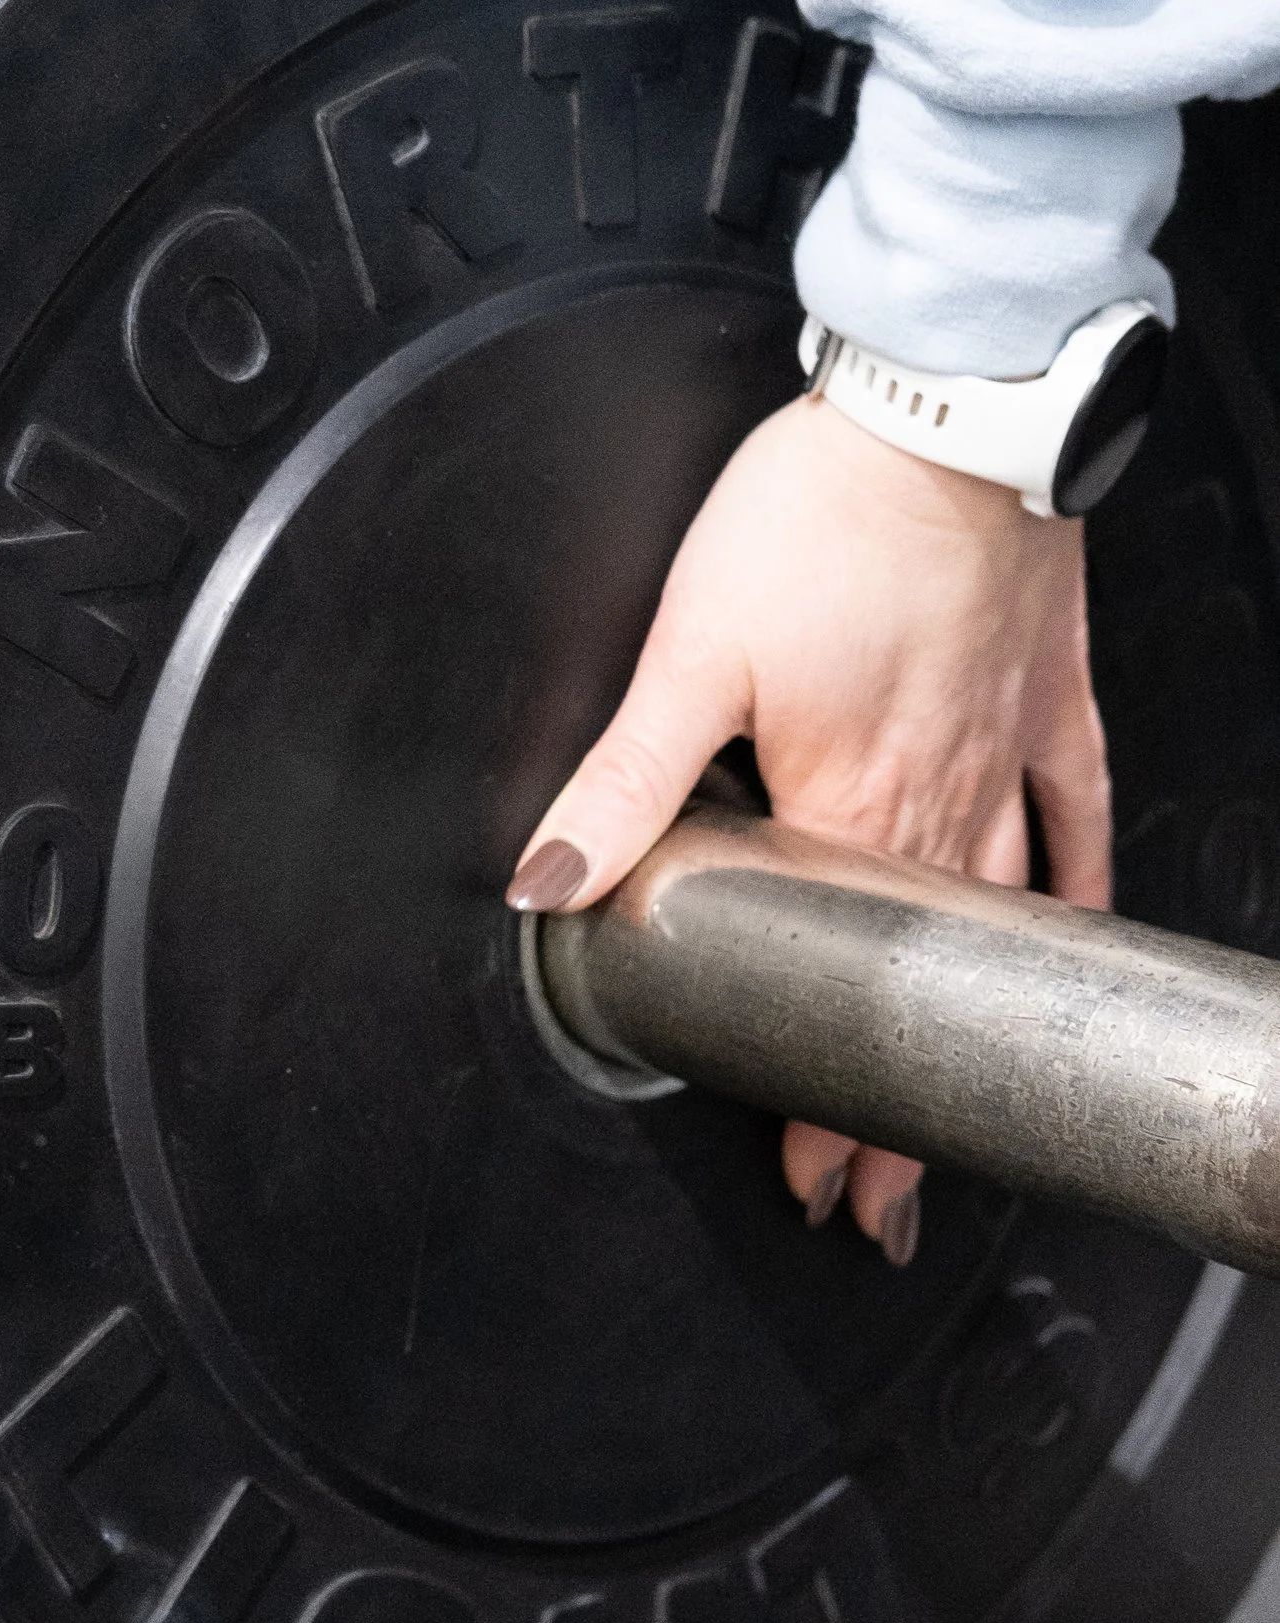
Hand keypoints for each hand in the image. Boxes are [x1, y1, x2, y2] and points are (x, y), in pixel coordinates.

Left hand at [503, 394, 1111, 1257]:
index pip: (835, 987)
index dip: (825, 1102)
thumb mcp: (692, 653)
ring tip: (969, 1115)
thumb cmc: (824, 516)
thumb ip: (623, 780)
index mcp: (847, 803)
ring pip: (992, 919)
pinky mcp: (1045, 693)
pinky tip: (1066, 928)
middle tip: (883, 1205)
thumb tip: (550, 879)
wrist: (945, 416)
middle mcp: (938, 797)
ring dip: (973, 1024)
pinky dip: (1069, 879)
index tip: (819, 1186)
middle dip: (896, 1108)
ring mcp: (1003, 748)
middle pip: (916, 986)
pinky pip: (1071, 813)